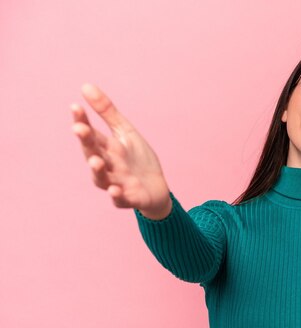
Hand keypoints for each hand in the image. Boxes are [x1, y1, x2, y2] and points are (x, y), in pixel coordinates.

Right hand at [71, 84, 171, 219]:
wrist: (156, 188)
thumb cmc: (137, 159)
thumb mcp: (125, 133)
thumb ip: (107, 112)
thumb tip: (86, 86)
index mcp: (106, 148)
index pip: (91, 133)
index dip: (82, 121)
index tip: (75, 106)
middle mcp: (107, 166)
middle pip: (92, 153)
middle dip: (86, 142)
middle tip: (79, 128)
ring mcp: (116, 183)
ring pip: (102, 178)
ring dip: (97, 171)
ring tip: (95, 161)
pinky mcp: (129, 198)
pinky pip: (121, 199)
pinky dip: (117, 196)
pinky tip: (116, 190)